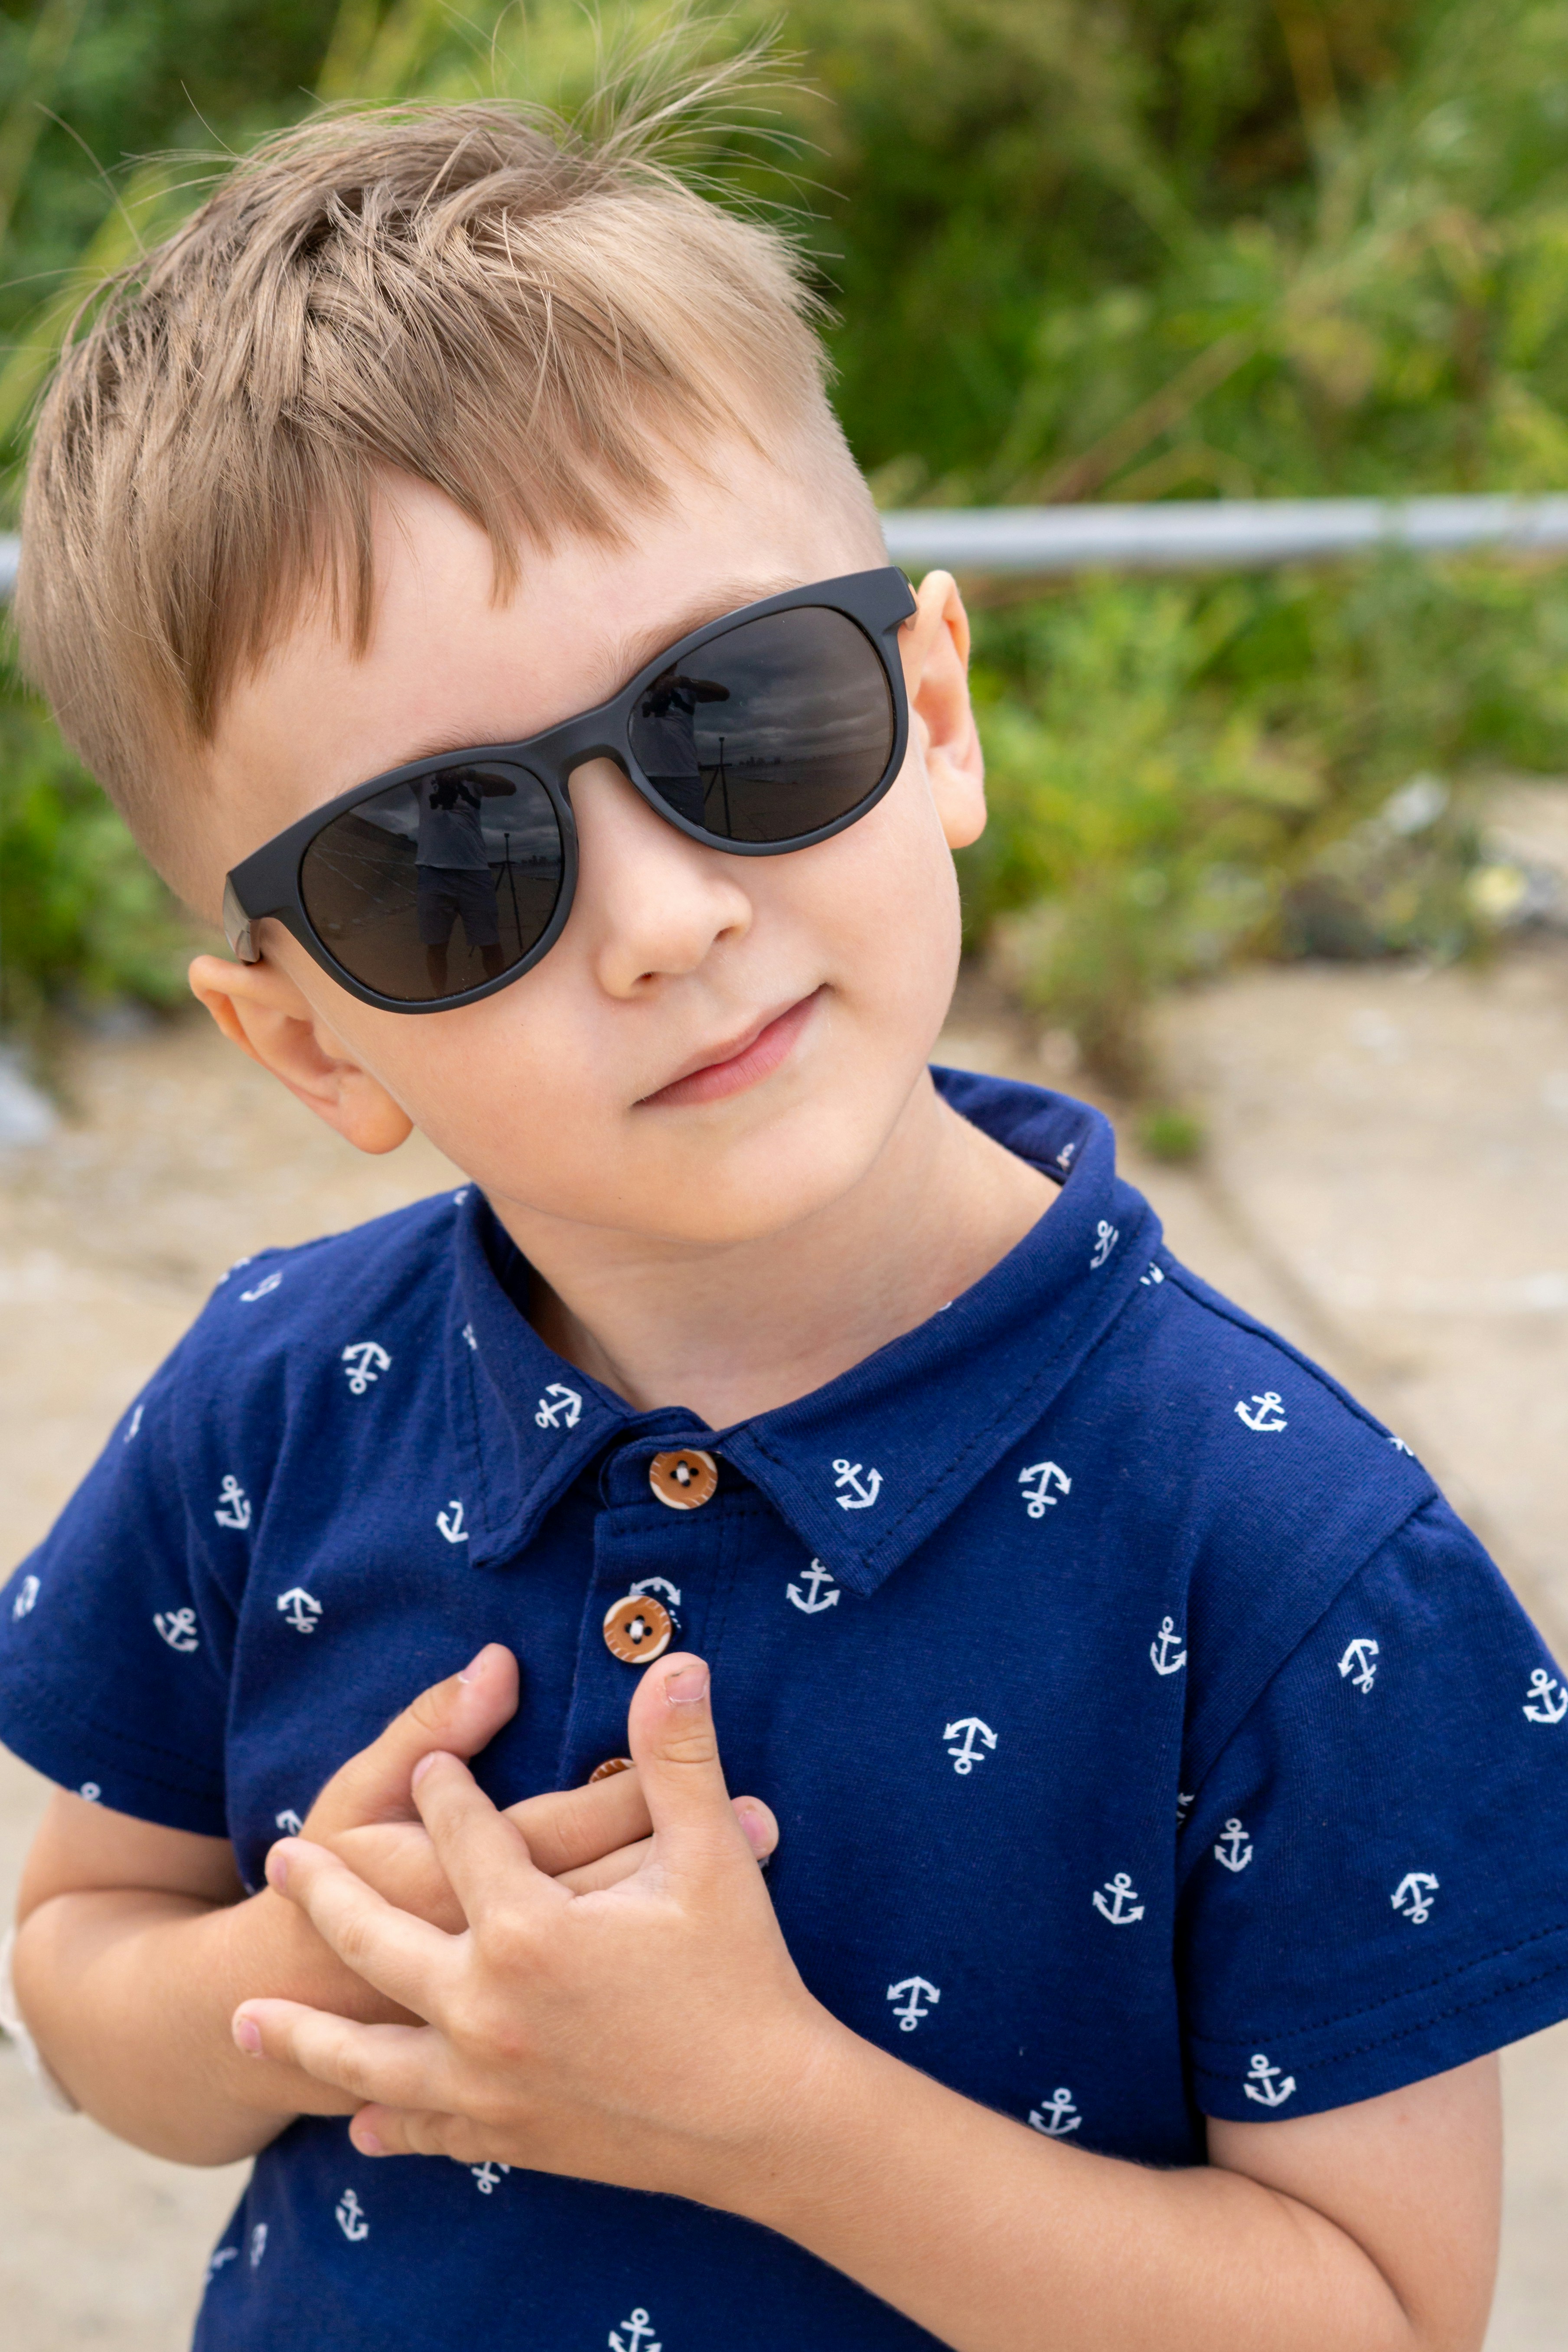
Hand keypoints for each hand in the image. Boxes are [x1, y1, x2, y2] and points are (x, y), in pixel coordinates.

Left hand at [233, 1654, 830, 2207]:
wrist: (770, 2126)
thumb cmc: (744, 1981)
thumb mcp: (711, 1856)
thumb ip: (678, 1757)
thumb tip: (673, 1659)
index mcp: (530, 1932)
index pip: (470, 1840)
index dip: (451, 1794)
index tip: (431, 1766)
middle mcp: (488, 2009)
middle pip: (381, 1944)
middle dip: (327, 1898)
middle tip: (280, 1864)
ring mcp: (490, 2085)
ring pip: (372, 2055)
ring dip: (304, 2036)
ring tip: (242, 2017)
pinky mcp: (511, 2140)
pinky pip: (430, 2129)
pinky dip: (389, 2123)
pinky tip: (356, 2123)